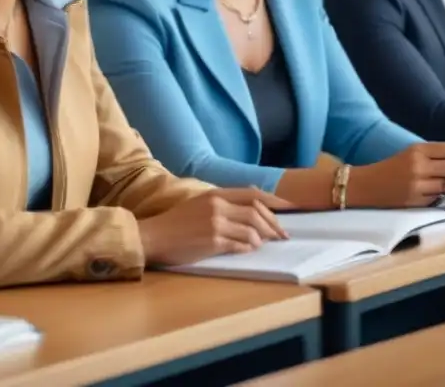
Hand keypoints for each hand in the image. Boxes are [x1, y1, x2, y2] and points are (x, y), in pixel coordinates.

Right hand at [137, 188, 292, 266]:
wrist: (154, 237)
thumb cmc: (177, 223)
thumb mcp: (200, 203)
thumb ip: (224, 202)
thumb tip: (252, 204)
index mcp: (215, 194)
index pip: (253, 194)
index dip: (275, 202)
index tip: (290, 209)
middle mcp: (217, 205)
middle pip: (257, 212)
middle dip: (274, 224)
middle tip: (283, 235)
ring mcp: (215, 223)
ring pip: (252, 229)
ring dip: (262, 238)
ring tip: (264, 244)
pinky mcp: (213, 241)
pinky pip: (241, 244)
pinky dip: (249, 247)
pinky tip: (249, 249)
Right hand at [347, 143, 444, 207]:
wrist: (366, 186)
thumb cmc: (391, 168)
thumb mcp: (410, 154)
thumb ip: (433, 155)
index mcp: (417, 150)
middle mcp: (419, 166)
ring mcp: (418, 185)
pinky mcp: (416, 201)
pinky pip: (439, 198)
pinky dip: (442, 196)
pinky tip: (435, 193)